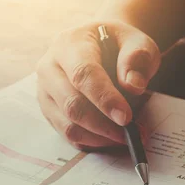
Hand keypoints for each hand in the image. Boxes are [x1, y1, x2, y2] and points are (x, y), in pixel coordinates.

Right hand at [37, 21, 159, 149]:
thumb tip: (133, 85)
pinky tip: (112, 139)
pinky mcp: (50, 110)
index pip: (83, 74)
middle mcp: (49, 66)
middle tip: (132, 133)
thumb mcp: (137, 42)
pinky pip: (68, 134)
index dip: (105, 99)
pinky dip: (92, 141)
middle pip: (72, 104)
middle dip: (104, 125)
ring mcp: (46, 90)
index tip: (126, 117)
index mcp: (70, 43)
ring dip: (99, 137)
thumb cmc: (119, 44)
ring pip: (67, 124)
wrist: (101, 44)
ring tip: (126, 137)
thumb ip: (138, 58)